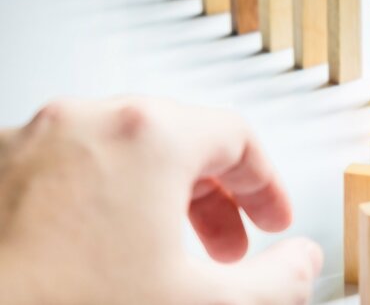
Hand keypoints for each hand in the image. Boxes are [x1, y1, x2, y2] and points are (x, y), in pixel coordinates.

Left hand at [0, 98, 321, 303]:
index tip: (272, 217)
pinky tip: (109, 249)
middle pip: (181, 140)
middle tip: (230, 244)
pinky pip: (74, 166)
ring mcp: (33, 140)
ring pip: (125, 150)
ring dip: (163, 198)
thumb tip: (302, 262)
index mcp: (147, 136)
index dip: (267, 184)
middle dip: (217, 198)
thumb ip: (281, 282)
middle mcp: (87, 122)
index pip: (237, 136)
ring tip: (172, 251)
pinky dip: (108, 198)